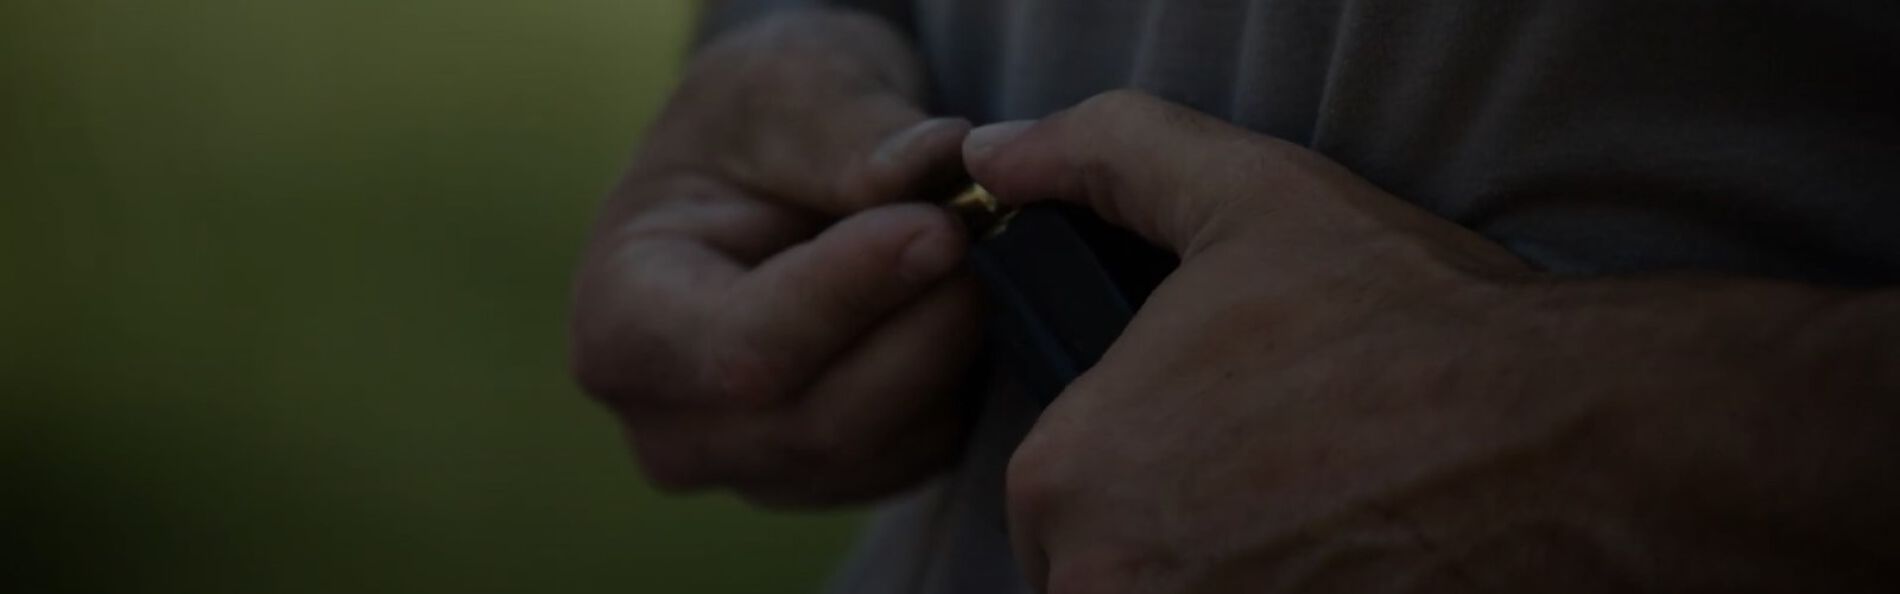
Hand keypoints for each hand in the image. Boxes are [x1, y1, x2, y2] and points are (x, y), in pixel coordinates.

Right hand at [571, 10, 980, 507]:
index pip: (741, 351)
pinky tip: (952, 297)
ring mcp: (755, 469)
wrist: (776, 166)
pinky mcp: (839, 480)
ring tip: (967, 244)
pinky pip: (927, 453)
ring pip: (888, 446)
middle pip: (821, 420)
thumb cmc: (757, 120)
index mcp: (620, 326)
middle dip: (922, 324)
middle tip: (980, 225)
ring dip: (953, 345)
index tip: (940, 225)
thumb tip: (934, 164)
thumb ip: (846, 128)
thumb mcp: (785, 82)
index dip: (849, 296)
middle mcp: (671, 427)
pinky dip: (964, 378)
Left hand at [965, 91, 1616, 592]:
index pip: (1057, 493)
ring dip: (1228, 580)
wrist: (1575, 449)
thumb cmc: (1408, 324)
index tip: (1219, 441)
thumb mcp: (1244, 194)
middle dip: (1174, 538)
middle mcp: (1101, 585)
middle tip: (1282, 487)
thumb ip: (1102, 155)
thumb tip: (1000, 152)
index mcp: (1067, 475)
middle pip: (1103, 572)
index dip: (1138, 461)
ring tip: (1321, 532)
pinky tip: (1347, 567)